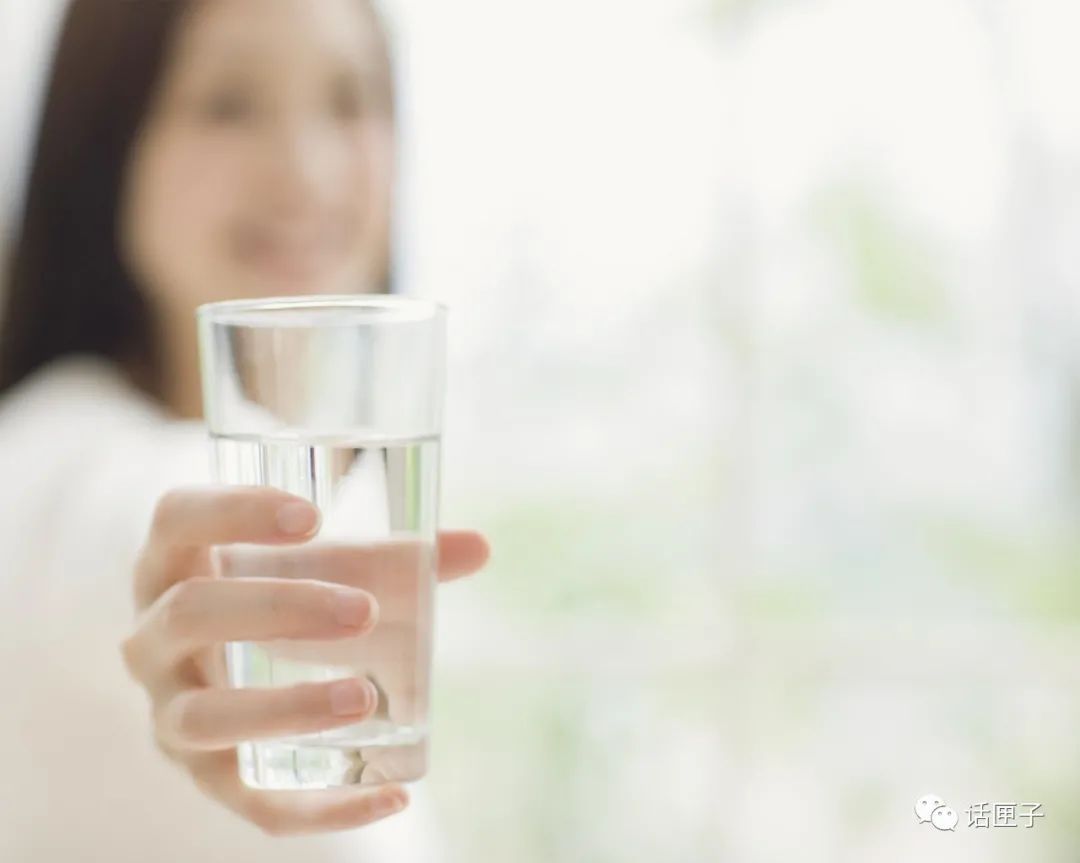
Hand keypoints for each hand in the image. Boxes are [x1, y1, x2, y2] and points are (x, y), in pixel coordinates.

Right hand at [120, 485, 488, 835]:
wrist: (222, 673)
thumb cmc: (276, 595)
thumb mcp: (322, 567)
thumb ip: (390, 558)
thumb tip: (478, 547)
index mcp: (172, 561)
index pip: (179, 518)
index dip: (236, 511)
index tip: (313, 513)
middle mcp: (152, 635)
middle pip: (192, 612)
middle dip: (280, 609)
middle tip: (363, 612)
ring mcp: (169, 711)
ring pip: (205, 717)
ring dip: (286, 709)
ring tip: (364, 699)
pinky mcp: (206, 776)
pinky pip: (253, 802)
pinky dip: (323, 808)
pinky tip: (391, 795)